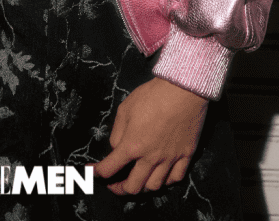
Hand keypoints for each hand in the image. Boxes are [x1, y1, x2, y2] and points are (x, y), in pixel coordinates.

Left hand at [94, 78, 208, 194]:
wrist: (182, 90)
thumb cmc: (152, 96)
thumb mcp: (125, 109)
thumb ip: (117, 133)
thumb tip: (116, 148)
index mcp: (132, 145)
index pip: (110, 168)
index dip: (97, 173)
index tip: (92, 173)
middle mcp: (150, 158)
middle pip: (133, 187)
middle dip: (119, 188)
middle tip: (114, 184)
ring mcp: (170, 159)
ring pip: (154, 187)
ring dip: (142, 187)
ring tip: (137, 180)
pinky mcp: (186, 155)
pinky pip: (176, 178)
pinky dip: (166, 181)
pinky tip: (161, 175)